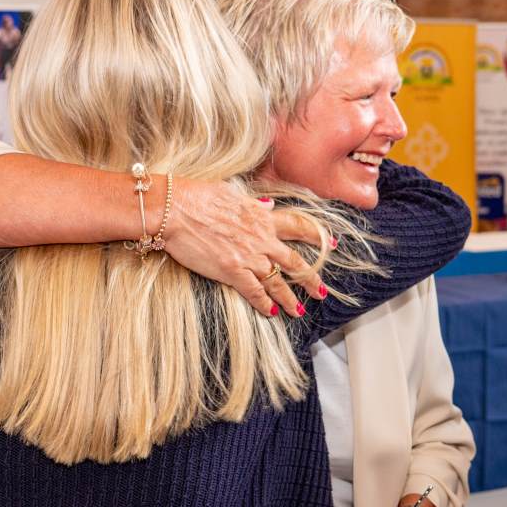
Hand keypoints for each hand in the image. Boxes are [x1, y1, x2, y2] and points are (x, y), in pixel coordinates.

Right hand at [162, 180, 327, 317]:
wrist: (174, 210)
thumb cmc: (196, 196)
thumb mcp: (229, 193)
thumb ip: (251, 203)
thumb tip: (267, 205)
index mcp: (261, 216)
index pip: (297, 226)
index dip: (316, 236)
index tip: (332, 243)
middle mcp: (261, 238)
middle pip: (294, 261)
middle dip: (310, 277)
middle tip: (320, 290)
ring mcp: (248, 256)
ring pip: (278, 281)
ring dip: (291, 297)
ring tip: (300, 310)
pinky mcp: (232, 271)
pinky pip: (255, 292)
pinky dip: (265, 304)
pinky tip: (272, 313)